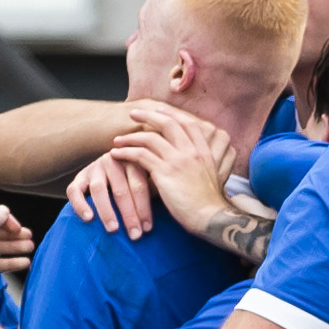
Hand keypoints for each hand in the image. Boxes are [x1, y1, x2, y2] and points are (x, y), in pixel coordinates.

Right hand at [68, 148, 155, 237]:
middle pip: (120, 190)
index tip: (148, 229)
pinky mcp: (79, 176)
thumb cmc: (135, 182)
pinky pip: (74, 190)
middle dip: (129, 215)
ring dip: (107, 211)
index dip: (144, 208)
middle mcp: (113, 161)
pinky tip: (88, 219)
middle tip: (135, 235)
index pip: (139, 186)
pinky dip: (80, 204)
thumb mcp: (148, 180)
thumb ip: (156, 189)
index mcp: (133, 160)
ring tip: (113, 229)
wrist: (110, 169)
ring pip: (99, 189)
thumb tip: (172, 211)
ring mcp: (94, 167)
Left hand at [112, 105, 248, 244]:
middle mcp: (191, 151)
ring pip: (150, 138)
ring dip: (130, 136)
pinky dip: (125, 153)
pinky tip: (116, 154)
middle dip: (148, 115)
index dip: (171, 114)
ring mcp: (178, 160)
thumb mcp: (212, 178)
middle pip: (167, 123)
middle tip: (133, 114)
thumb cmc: (209, 205)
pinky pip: (140, 155)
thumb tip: (188, 165)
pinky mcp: (165, 172)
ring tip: (118, 139)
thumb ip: (200, 166)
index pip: (187, 123)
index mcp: (203, 152)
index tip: (158, 110)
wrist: (211, 218)